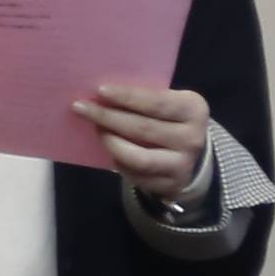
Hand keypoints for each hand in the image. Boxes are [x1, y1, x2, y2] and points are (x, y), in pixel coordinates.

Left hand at [84, 81, 210, 203]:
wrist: (191, 155)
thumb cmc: (169, 120)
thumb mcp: (168, 103)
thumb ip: (144, 98)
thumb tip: (101, 94)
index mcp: (193, 109)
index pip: (156, 102)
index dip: (127, 96)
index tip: (100, 91)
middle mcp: (192, 138)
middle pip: (142, 128)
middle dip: (108, 117)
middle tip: (81, 108)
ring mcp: (183, 165)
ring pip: (138, 156)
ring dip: (111, 142)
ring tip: (97, 130)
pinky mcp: (171, 185)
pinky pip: (135, 174)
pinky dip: (118, 161)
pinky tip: (110, 150)